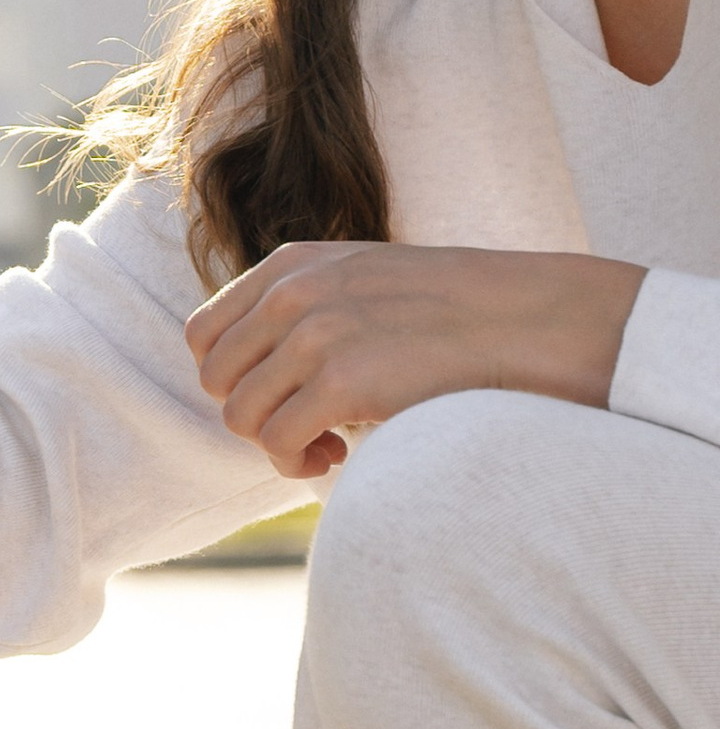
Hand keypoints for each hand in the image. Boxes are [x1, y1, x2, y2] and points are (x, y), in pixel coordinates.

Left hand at [186, 240, 645, 478]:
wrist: (524, 321)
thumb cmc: (446, 314)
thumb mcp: (361, 281)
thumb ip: (301, 306)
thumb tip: (247, 368)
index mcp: (292, 265)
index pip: (204, 334)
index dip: (232, 378)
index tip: (277, 395)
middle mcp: (294, 292)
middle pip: (216, 380)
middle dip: (252, 414)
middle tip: (303, 427)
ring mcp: (315, 334)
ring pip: (240, 417)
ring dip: (276, 445)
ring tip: (323, 446)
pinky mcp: (341, 381)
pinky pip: (278, 443)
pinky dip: (298, 462)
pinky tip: (336, 456)